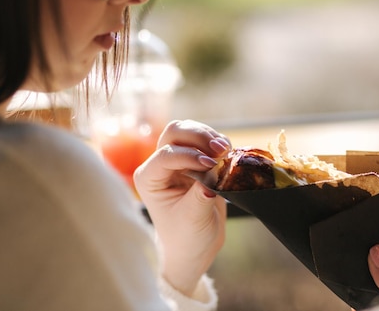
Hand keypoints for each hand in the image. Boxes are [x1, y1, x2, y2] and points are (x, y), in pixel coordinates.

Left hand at [133, 119, 229, 296]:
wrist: (195, 246)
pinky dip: (217, 141)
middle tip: (220, 149)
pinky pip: (205, 140)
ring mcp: (178, 160)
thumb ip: (201, 195)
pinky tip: (228, 153)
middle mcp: (160, 165)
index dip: (189, 155)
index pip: (166, 155)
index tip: (210, 165)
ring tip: (226, 150)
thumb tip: (214, 174)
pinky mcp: (195, 160)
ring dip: (209, 136)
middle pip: (175, 132)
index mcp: (149, 178)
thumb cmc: (187, 237)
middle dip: (198, 136)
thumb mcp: (193, 219)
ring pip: (189, 131)